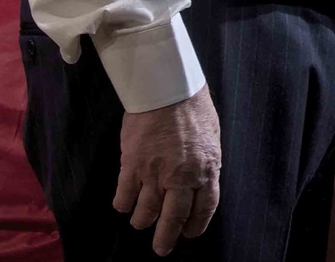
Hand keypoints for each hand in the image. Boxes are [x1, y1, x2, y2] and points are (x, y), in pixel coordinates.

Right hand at [113, 85, 221, 255]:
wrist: (167, 88)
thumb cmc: (192, 108)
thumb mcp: (210, 137)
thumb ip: (204, 163)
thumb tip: (199, 183)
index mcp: (207, 168)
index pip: (205, 208)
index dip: (195, 225)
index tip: (189, 233)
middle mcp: (182, 176)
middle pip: (174, 219)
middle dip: (166, 239)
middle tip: (161, 249)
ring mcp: (155, 173)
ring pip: (146, 213)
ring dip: (142, 221)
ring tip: (141, 221)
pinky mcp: (132, 166)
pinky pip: (124, 197)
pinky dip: (123, 205)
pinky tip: (124, 203)